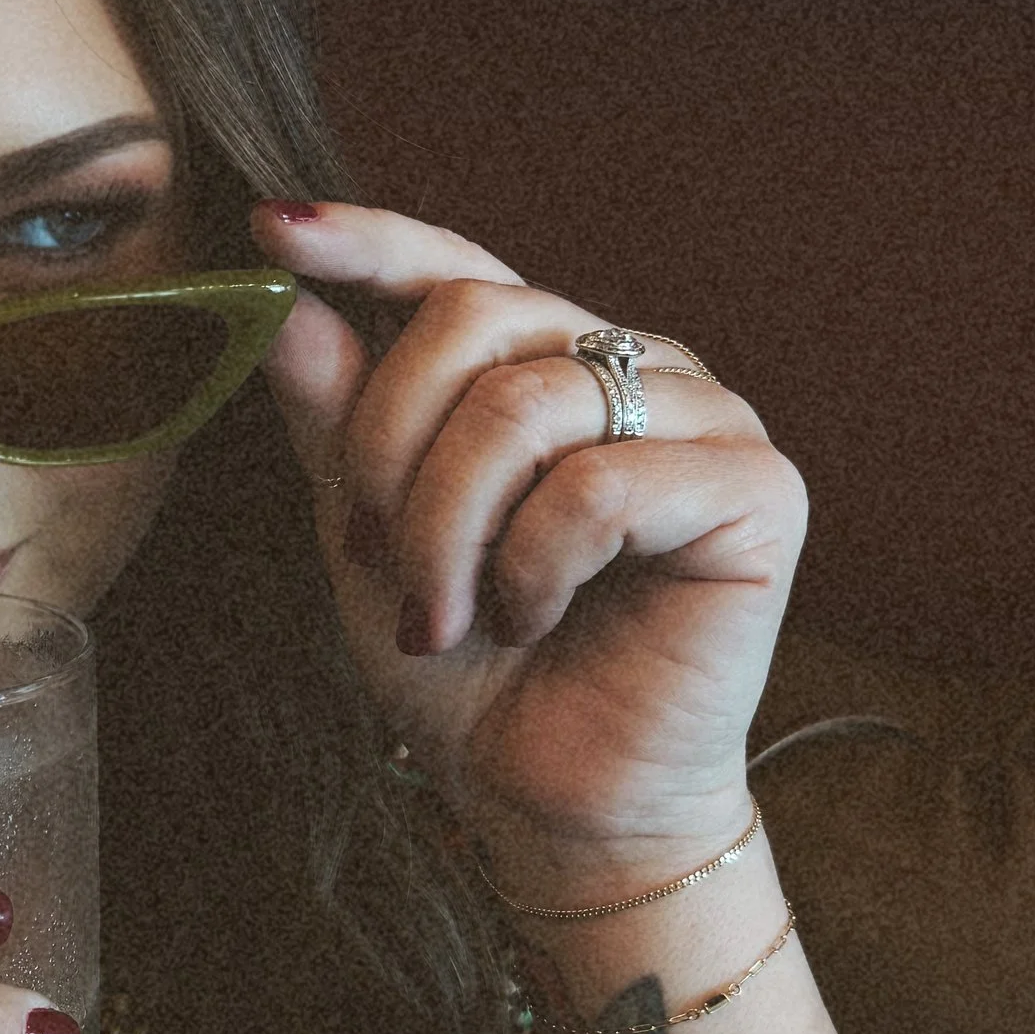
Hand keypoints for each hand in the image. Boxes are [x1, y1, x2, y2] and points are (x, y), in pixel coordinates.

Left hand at [251, 200, 807, 893]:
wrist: (550, 802)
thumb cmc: (469, 671)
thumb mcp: (371, 536)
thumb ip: (337, 420)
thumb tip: (287, 303)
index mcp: (540, 362)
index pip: (455, 269)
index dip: (368, 241)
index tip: (276, 231)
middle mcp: (627, 367)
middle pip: (474, 320)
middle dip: (390, 448)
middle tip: (375, 557)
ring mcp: (703, 417)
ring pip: (528, 403)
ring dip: (451, 526)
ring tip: (446, 615)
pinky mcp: (758, 487)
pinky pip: (600, 483)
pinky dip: (535, 565)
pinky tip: (536, 617)